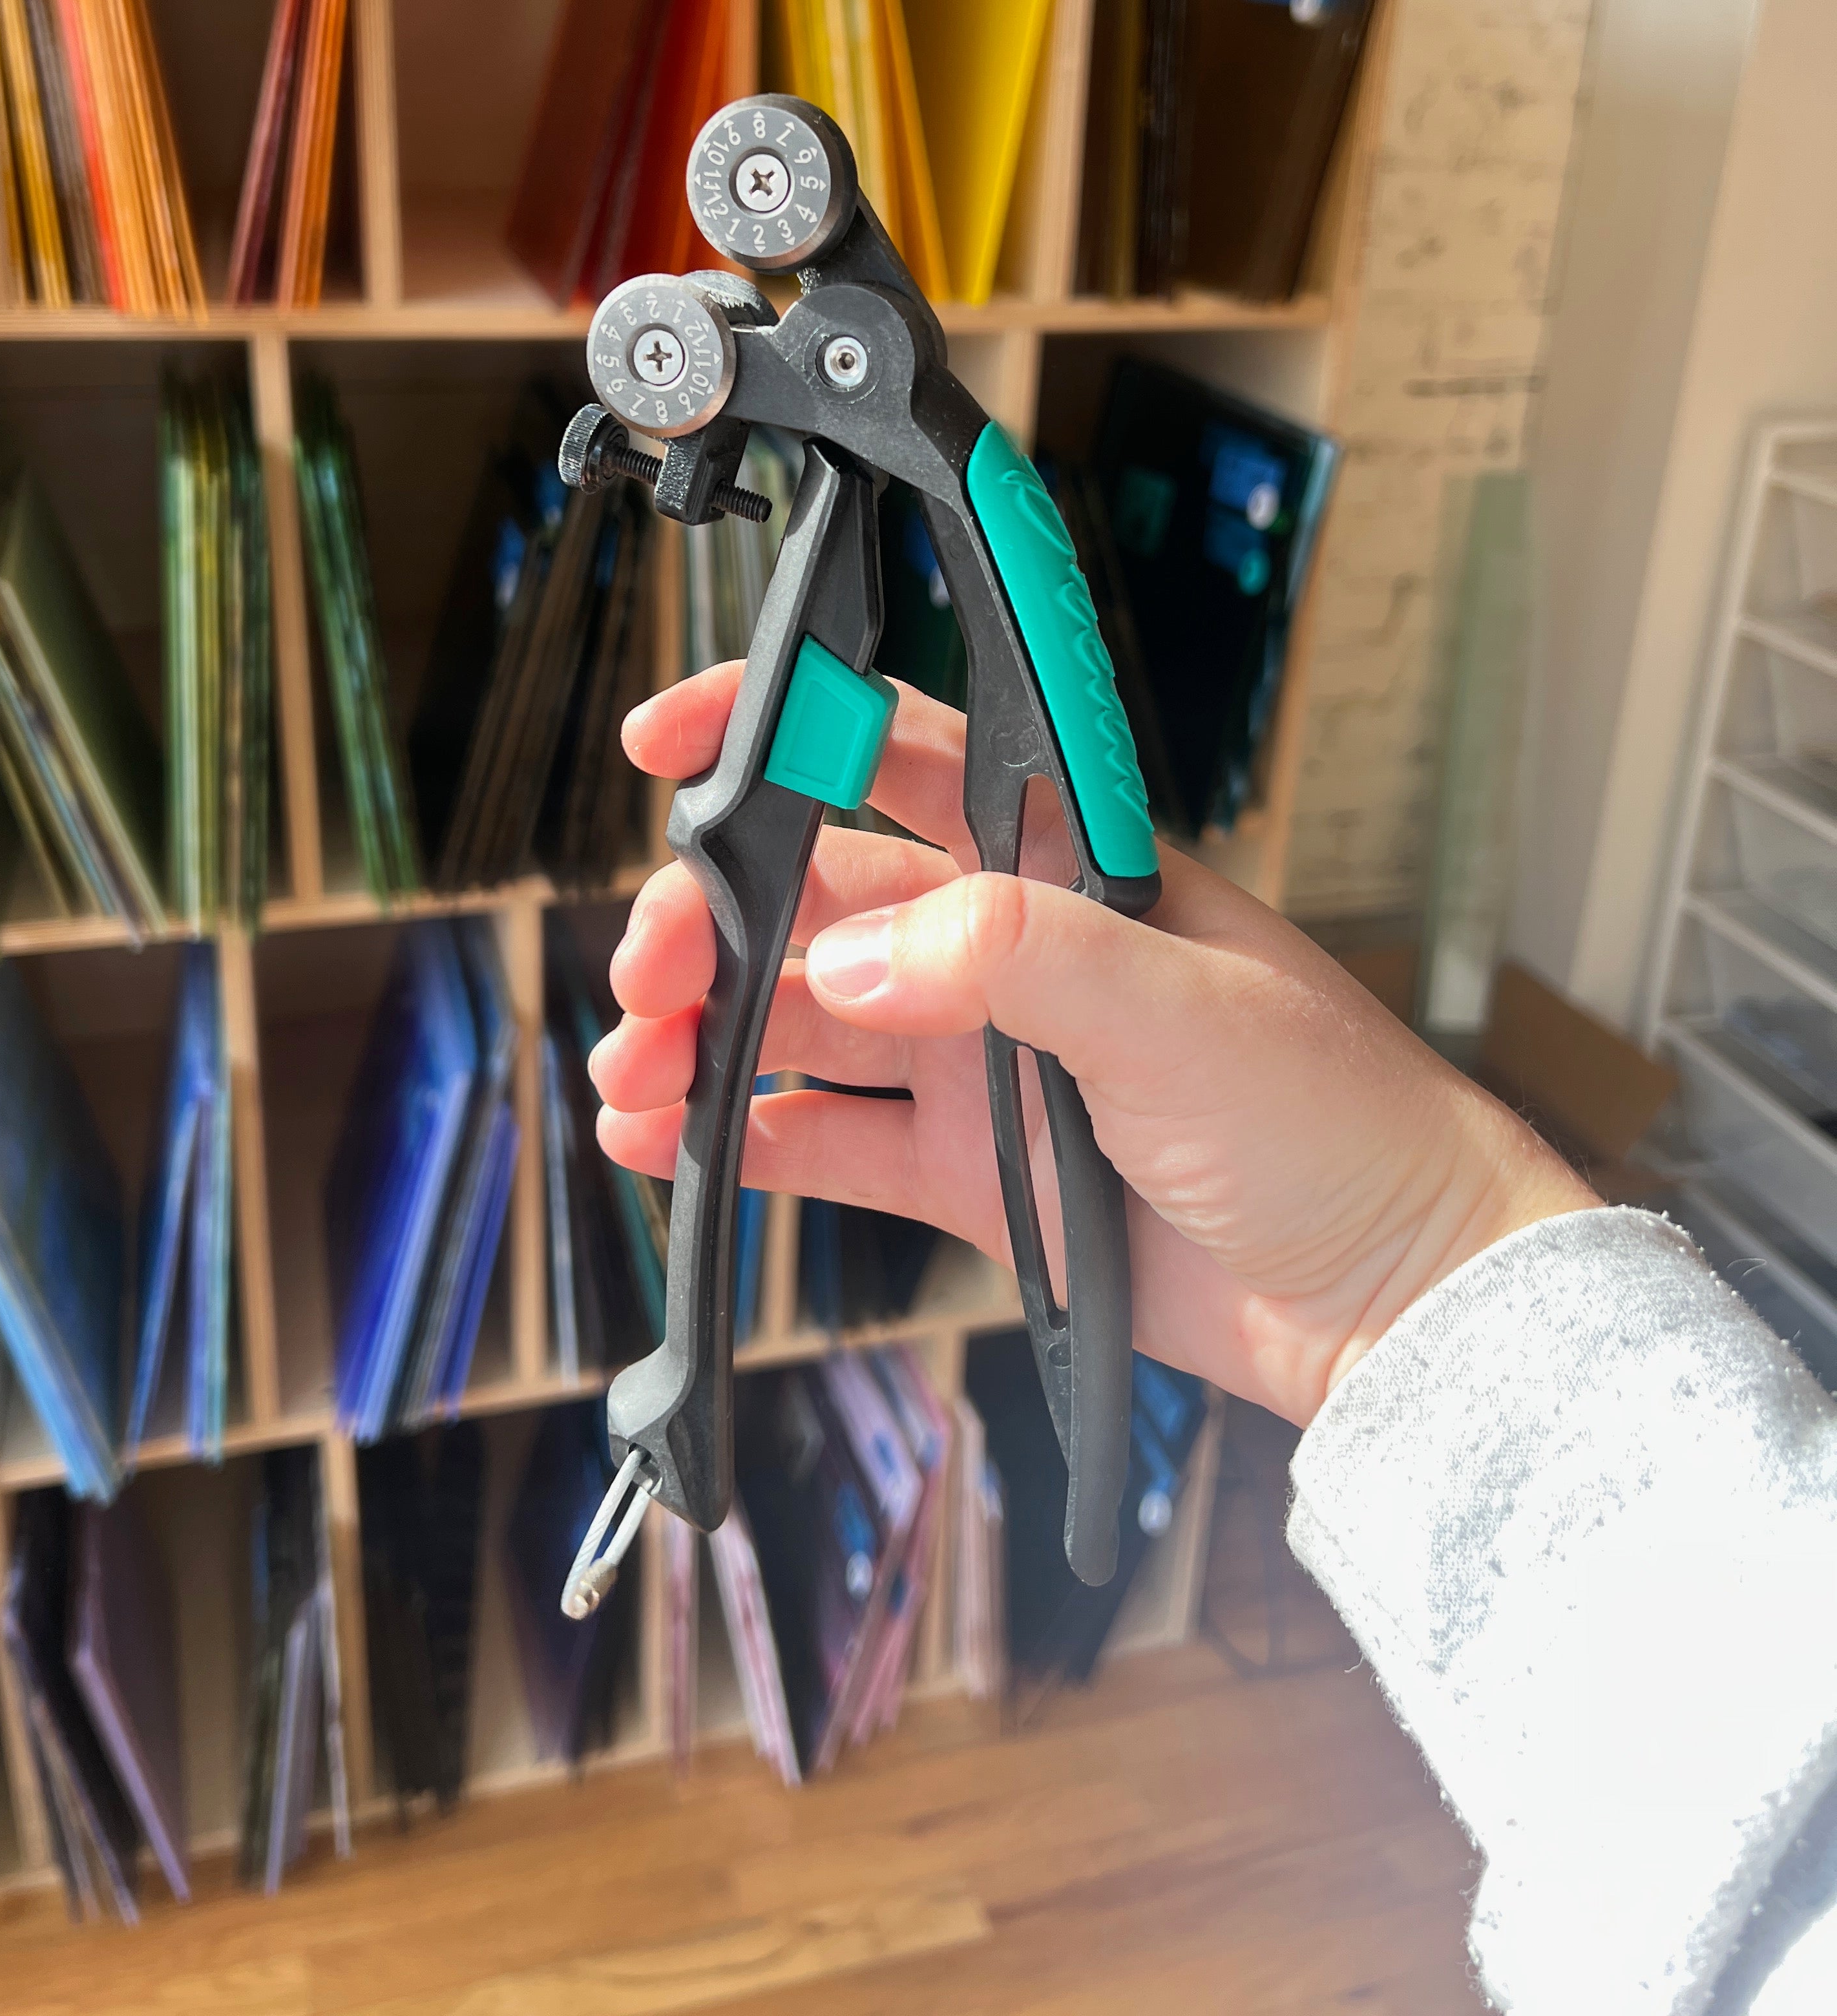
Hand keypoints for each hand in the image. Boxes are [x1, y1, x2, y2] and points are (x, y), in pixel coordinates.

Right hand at [588, 666, 1595, 1425]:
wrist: (1390, 1296)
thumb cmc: (1332, 1121)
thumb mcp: (1181, 1009)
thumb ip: (1013, 958)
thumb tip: (849, 949)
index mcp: (1063, 862)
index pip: (897, 752)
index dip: (776, 727)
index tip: (669, 740)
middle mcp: (1006, 946)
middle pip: (815, 898)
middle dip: (712, 923)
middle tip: (648, 980)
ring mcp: (981, 1061)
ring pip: (801, 1019)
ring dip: (704, 1035)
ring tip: (633, 1079)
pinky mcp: (969, 1172)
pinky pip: (824, 1138)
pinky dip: (738, 1137)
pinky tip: (668, 1143)